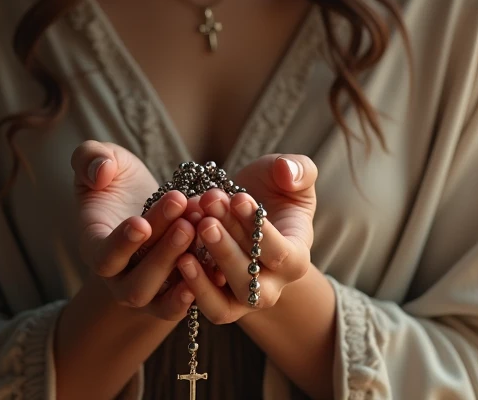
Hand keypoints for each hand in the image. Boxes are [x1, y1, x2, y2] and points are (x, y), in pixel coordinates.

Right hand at [70, 140, 202, 320]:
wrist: (143, 199)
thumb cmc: (116, 178)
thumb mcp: (98, 156)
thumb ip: (90, 158)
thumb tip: (100, 173)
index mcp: (94, 245)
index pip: (103, 256)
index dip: (121, 244)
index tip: (141, 223)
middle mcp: (117, 277)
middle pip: (136, 282)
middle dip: (162, 252)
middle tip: (185, 220)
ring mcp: (145, 290)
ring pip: (159, 296)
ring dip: (181, 266)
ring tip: (201, 230)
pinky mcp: (171, 293)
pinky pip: (180, 304)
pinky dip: (199, 289)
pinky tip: (217, 269)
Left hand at [175, 153, 316, 323]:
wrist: (244, 206)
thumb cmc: (273, 188)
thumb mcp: (291, 172)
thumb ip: (298, 169)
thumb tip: (288, 172)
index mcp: (296, 257)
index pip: (282, 255)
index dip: (260, 230)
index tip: (239, 198)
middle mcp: (273, 286)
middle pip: (250, 281)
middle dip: (226, 249)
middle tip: (206, 219)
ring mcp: (244, 299)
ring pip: (227, 303)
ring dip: (206, 272)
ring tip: (190, 237)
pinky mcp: (219, 302)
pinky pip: (207, 307)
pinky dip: (193, 286)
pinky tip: (179, 257)